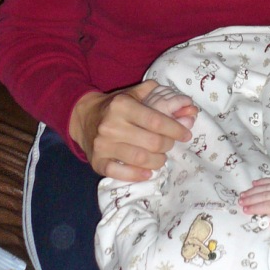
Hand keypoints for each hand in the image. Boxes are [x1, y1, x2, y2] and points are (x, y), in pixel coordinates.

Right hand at [69, 81, 192, 180]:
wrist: (82, 117)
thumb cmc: (114, 106)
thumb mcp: (132, 94)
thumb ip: (157, 95)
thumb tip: (187, 104)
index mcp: (122, 105)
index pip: (156, 120)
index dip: (175, 129)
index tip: (185, 134)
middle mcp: (111, 125)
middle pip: (152, 142)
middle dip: (168, 145)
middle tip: (169, 144)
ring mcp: (103, 145)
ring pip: (141, 159)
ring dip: (158, 161)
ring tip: (160, 157)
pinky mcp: (97, 161)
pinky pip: (120, 173)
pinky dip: (138, 174)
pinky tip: (147, 171)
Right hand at [238, 178, 269, 229]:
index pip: (267, 206)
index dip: (255, 208)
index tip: (244, 210)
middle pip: (264, 196)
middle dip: (250, 199)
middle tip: (239, 202)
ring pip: (266, 187)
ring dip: (253, 191)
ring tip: (243, 194)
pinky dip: (263, 181)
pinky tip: (254, 183)